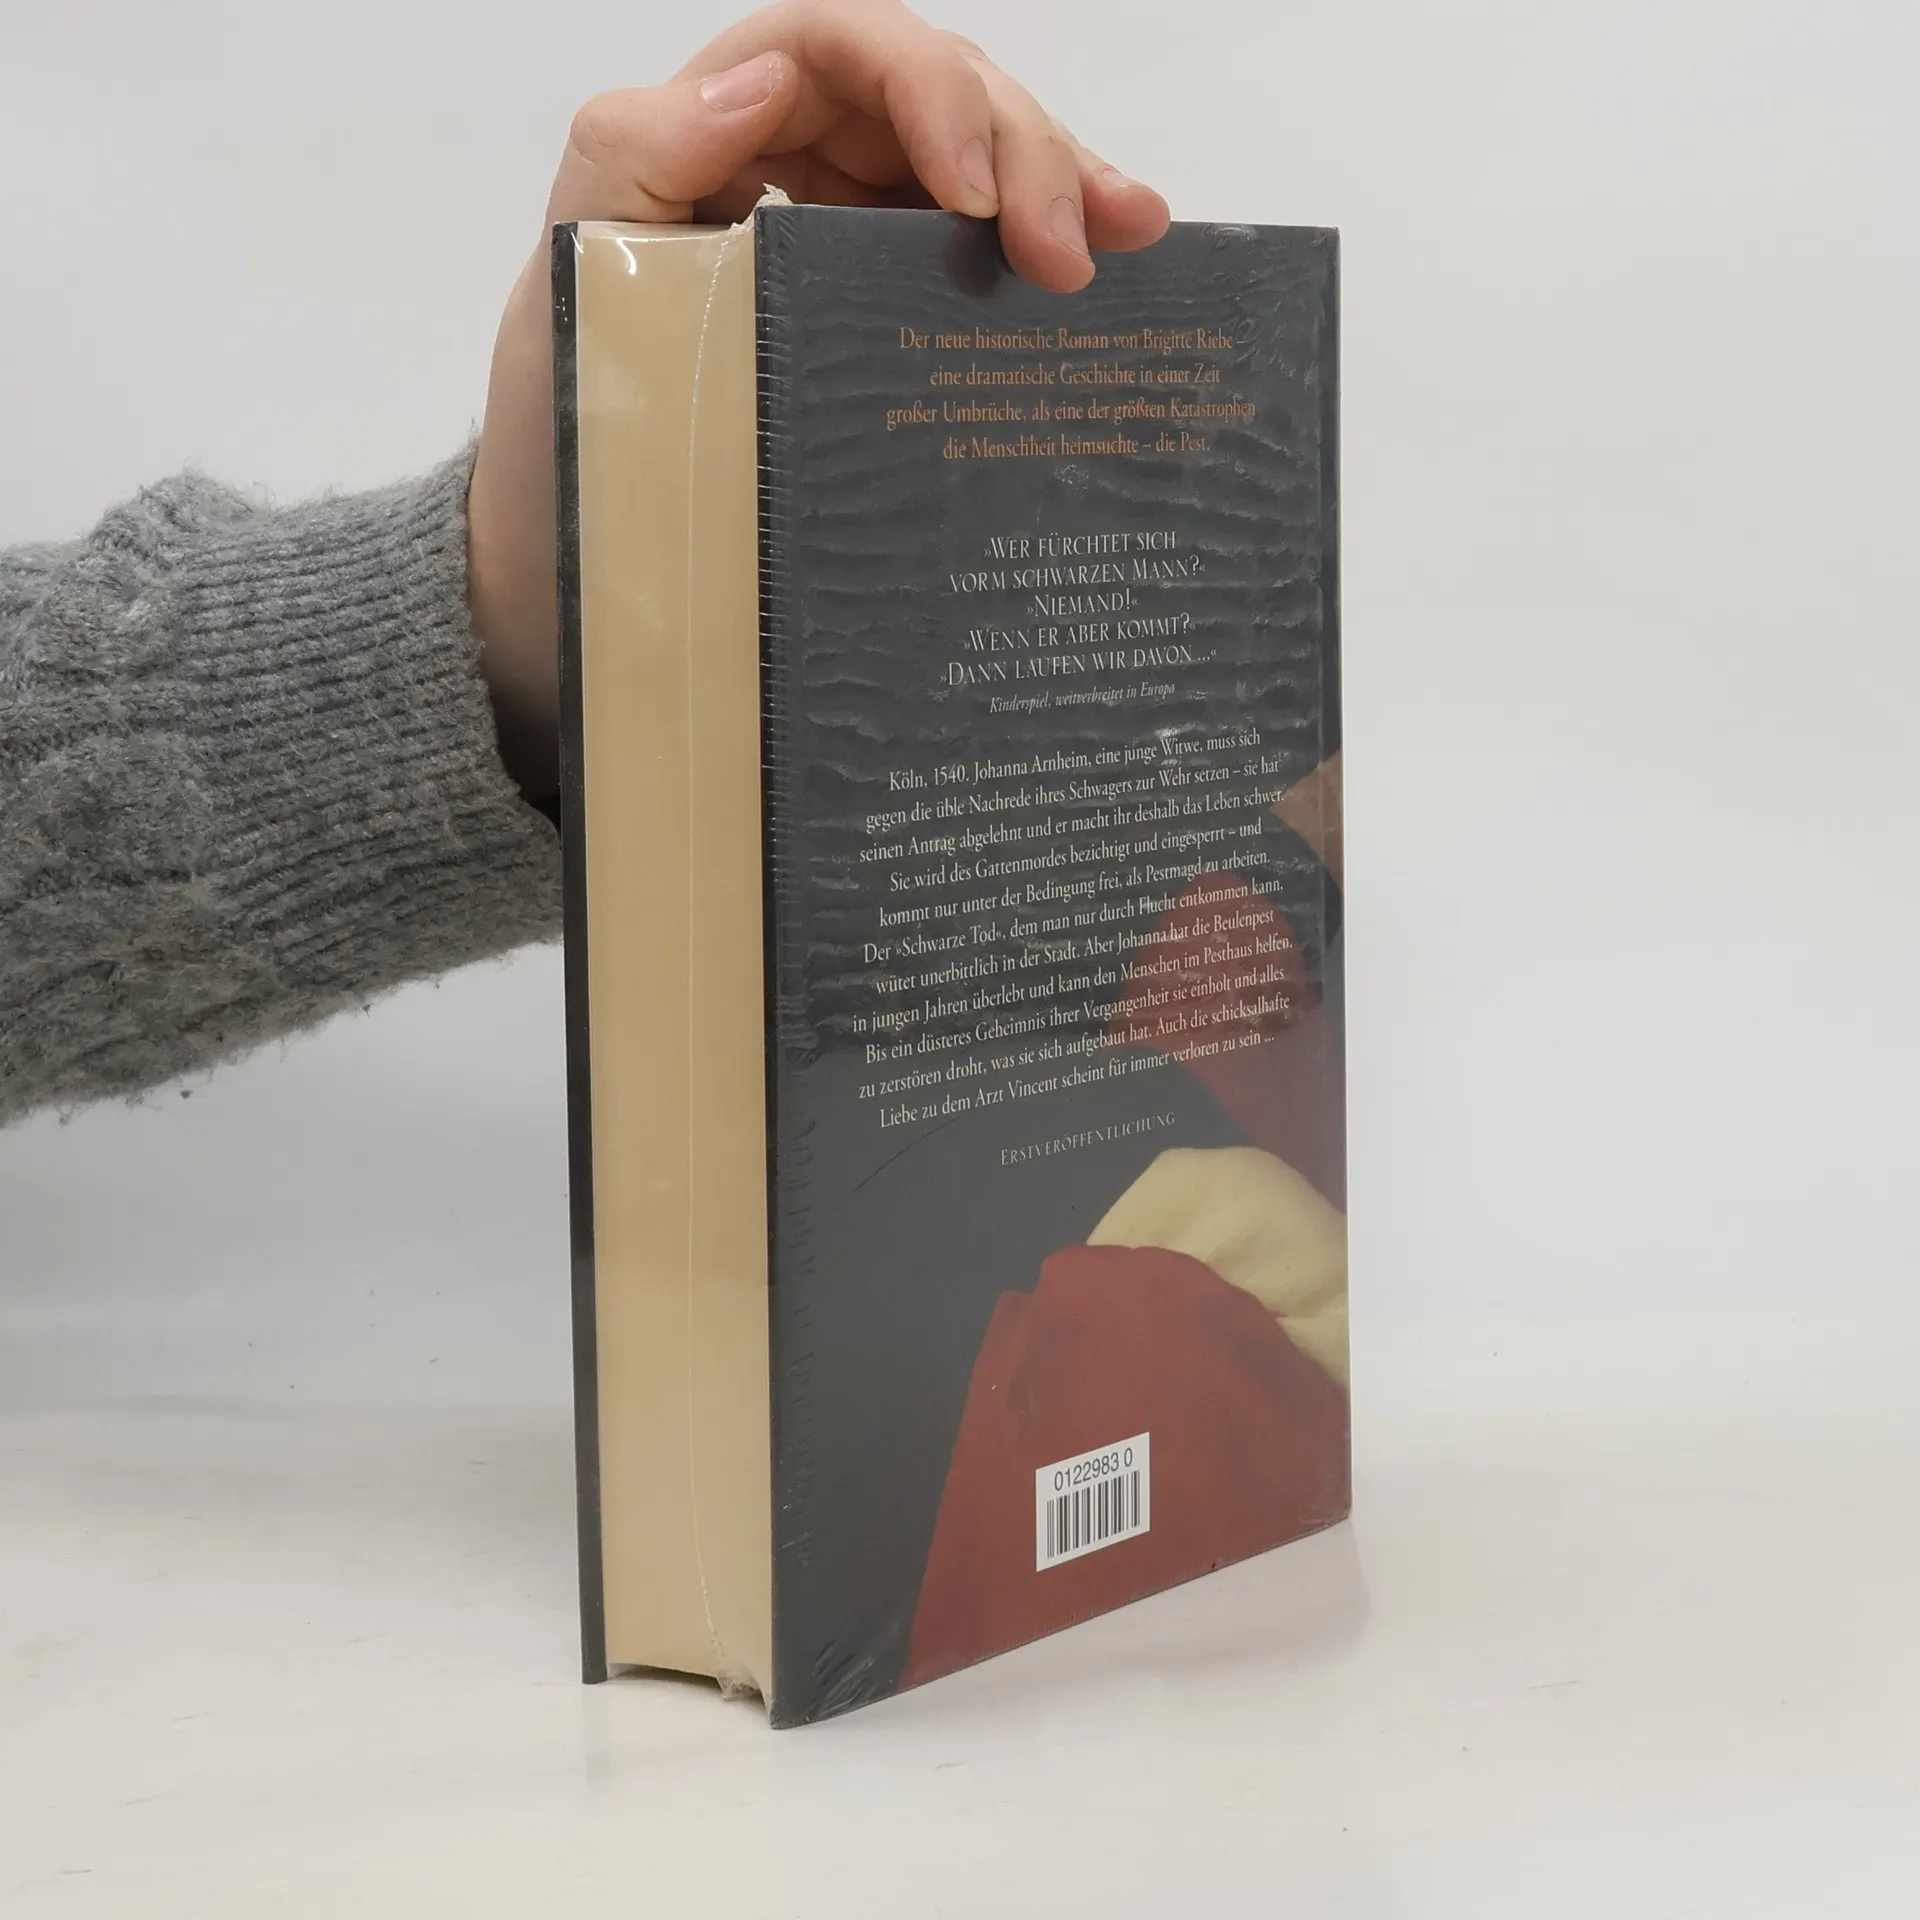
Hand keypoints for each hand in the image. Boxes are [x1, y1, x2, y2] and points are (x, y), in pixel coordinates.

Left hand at [467, 0, 1170, 796]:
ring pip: (983, 160)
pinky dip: (1059, 237)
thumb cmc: (574, 425)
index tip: (969, 191)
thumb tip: (759, 80)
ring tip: (1134, 229)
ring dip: (1067, 181)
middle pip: (937, 96)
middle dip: (1019, 150)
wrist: (591, 553)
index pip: (842, 49)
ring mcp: (858, 231)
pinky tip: (1130, 254)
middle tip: (1072, 252)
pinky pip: (987, 245)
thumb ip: (635, 160)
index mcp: (721, 129)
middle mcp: (802, 161)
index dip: (925, 92)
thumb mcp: (579, 286)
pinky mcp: (897, 304)